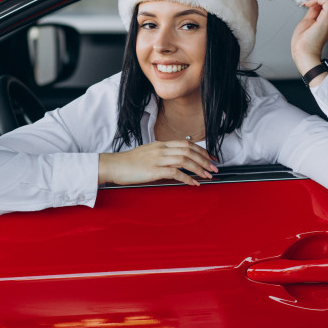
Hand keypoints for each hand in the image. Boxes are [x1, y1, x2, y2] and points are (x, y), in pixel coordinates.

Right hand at [98, 140, 217, 186]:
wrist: (113, 165)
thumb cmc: (128, 162)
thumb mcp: (147, 154)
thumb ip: (161, 156)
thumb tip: (175, 164)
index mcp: (160, 144)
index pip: (186, 143)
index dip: (201, 150)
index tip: (210, 157)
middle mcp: (161, 149)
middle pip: (189, 150)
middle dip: (204, 159)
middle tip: (213, 167)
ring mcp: (158, 159)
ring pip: (185, 160)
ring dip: (199, 168)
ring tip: (207, 176)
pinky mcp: (154, 170)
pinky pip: (176, 172)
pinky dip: (188, 178)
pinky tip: (194, 183)